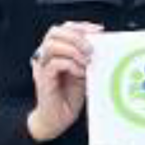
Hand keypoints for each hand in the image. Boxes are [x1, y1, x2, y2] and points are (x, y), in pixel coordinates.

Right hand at [27, 21, 103, 142]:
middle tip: (91, 49)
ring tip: (86, 61)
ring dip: (73, 49)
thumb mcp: (83, 71)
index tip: (98, 31)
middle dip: (76, 35)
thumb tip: (101, 43)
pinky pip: (54, 63)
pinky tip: (80, 73)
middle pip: (54, 31)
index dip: (81, 26)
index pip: (64, 27)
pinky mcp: (43, 78)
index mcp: (56, 50)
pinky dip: (70, 65)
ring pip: (52, 44)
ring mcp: (42, 66)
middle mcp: (46, 55)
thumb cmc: (70, 96)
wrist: (58, 118)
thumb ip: (87, 57)